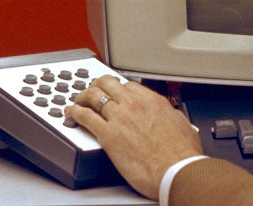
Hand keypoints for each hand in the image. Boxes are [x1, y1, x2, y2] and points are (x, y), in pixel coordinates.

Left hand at [64, 76, 202, 199]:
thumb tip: (169, 116)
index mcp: (152, 100)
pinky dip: (75, 113)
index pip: (129, 84)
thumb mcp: (181, 123)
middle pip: (108, 83)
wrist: (175, 169)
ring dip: (83, 96)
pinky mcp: (107, 135)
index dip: (119, 87)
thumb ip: (170, 115)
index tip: (115, 91)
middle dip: (98, 85)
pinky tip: (71, 113)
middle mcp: (134, 104)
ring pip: (94, 96)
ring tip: (78, 99)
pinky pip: (86, 117)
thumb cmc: (181, 153)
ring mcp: (119, 118)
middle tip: (93, 89)